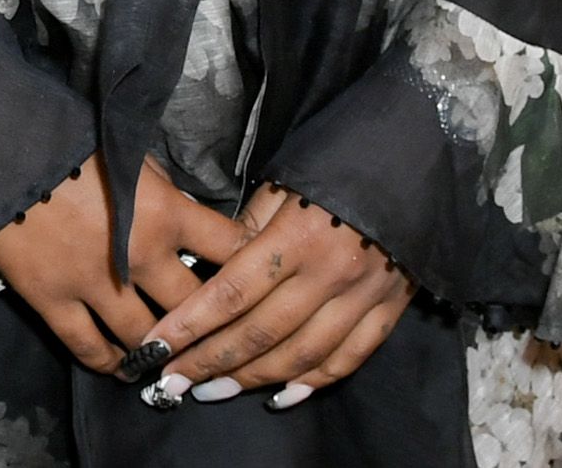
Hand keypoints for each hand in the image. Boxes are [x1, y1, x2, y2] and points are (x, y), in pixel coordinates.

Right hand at [0, 156, 249, 376]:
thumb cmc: (67, 136)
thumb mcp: (128, 153)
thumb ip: (161, 191)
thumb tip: (186, 217)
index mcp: (166, 211)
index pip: (231, 247)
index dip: (249, 263)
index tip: (257, 275)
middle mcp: (140, 256)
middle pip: (198, 308)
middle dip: (212, 323)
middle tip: (216, 334)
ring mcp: (95, 284)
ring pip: (147, 339)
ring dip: (163, 351)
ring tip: (170, 358)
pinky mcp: (53, 300)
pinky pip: (90, 349)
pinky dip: (110, 363)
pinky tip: (121, 367)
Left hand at [135, 183, 414, 407]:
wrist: (407, 164)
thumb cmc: (331, 168)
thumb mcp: (280, 187)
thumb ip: (247, 232)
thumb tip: (212, 271)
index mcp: (294, 238)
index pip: (230, 293)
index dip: (189, 327)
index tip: (154, 349)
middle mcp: (327, 275)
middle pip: (259, 332)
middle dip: (210, 362)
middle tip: (172, 383)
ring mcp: (362, 298)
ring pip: (299, 355)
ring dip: (252, 379)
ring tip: (212, 392)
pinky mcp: (388, 311)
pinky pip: (347, 359)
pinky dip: (312, 383)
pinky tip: (281, 397)